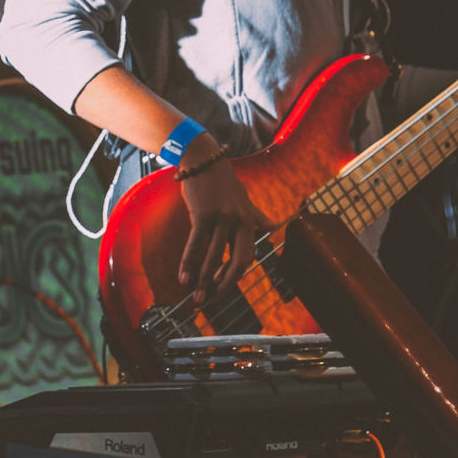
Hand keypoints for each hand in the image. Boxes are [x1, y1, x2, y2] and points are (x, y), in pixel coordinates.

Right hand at [174, 140, 267, 307]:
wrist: (202, 158)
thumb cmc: (221, 181)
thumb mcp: (243, 199)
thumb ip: (257, 216)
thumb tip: (274, 227)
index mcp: (249, 219)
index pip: (247, 256)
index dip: (235, 276)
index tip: (222, 287)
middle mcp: (239, 220)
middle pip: (237, 260)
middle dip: (225, 284)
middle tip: (212, 300)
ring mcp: (222, 217)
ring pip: (213, 257)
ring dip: (204, 280)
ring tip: (196, 296)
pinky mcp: (203, 214)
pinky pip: (195, 245)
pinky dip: (188, 264)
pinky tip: (184, 278)